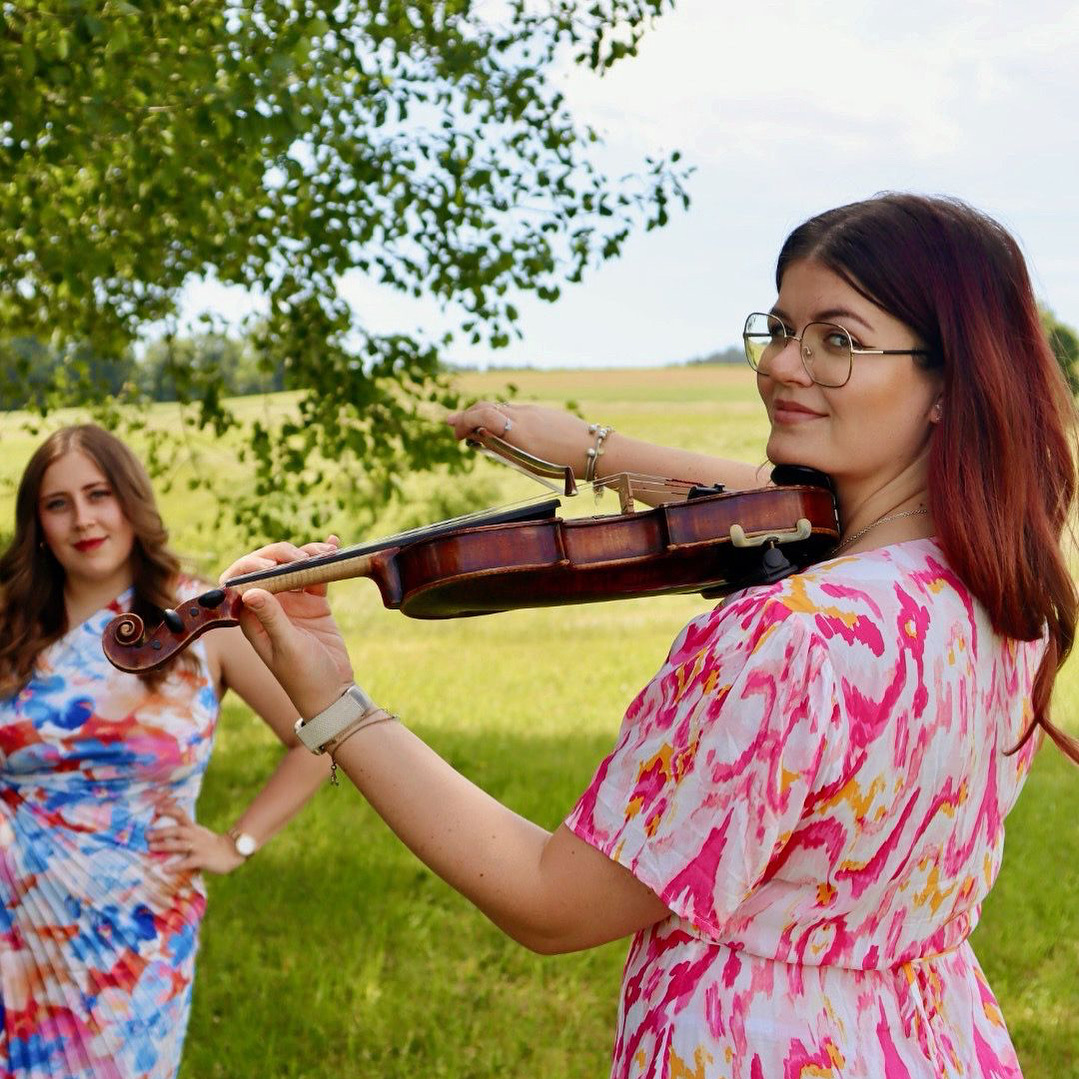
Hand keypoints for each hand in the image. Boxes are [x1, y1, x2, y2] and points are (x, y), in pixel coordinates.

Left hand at [148, 801, 244, 875]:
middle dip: (161, 832)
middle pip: (177, 831)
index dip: (169, 810)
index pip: (181, 815)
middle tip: (147, 835)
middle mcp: (195, 835)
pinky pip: (187, 862)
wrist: (232, 851)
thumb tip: (164, 835)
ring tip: (151, 848)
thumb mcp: (199, 834)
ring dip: (165, 846)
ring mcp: (199, 847)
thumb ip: (186, 833)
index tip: (157, 809)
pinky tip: (165, 869)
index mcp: (194, 828)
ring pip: (180, 845)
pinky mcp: (202, 859)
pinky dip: (176, 866)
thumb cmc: (211, 844)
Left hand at [219, 539, 354, 718]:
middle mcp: (269, 607)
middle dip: (281, 555)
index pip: (240, 582)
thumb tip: (250, 591)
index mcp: (253, 619)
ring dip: (306, 554)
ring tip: (324, 552)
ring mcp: (293, 604)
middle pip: (267, 568)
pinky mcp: (315, 603)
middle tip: (300, 556)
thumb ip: (272, 618)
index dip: (250, 566)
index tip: (271, 565)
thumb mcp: (287, 648)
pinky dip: (324, 560)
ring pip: (293, 567)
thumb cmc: (303, 678)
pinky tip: (333, 545)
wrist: (333, 693)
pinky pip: (317, 575)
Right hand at [445, 401, 593, 475]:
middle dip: (467, 416)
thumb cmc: (560, 463)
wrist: (593, 450)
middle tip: (454, 426)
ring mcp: (532, 411)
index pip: (480, 415)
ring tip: (471, 427)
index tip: (456, 434)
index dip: (463, 422)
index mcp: (516, 430)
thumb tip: (477, 436)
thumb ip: (500, 447)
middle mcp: (521, 415)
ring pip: (500, 407)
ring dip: (482, 415)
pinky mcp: (542, 412)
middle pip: (486, 407)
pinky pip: (514, 410)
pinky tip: (498, 428)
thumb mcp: (525, 461)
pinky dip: (499, 417)